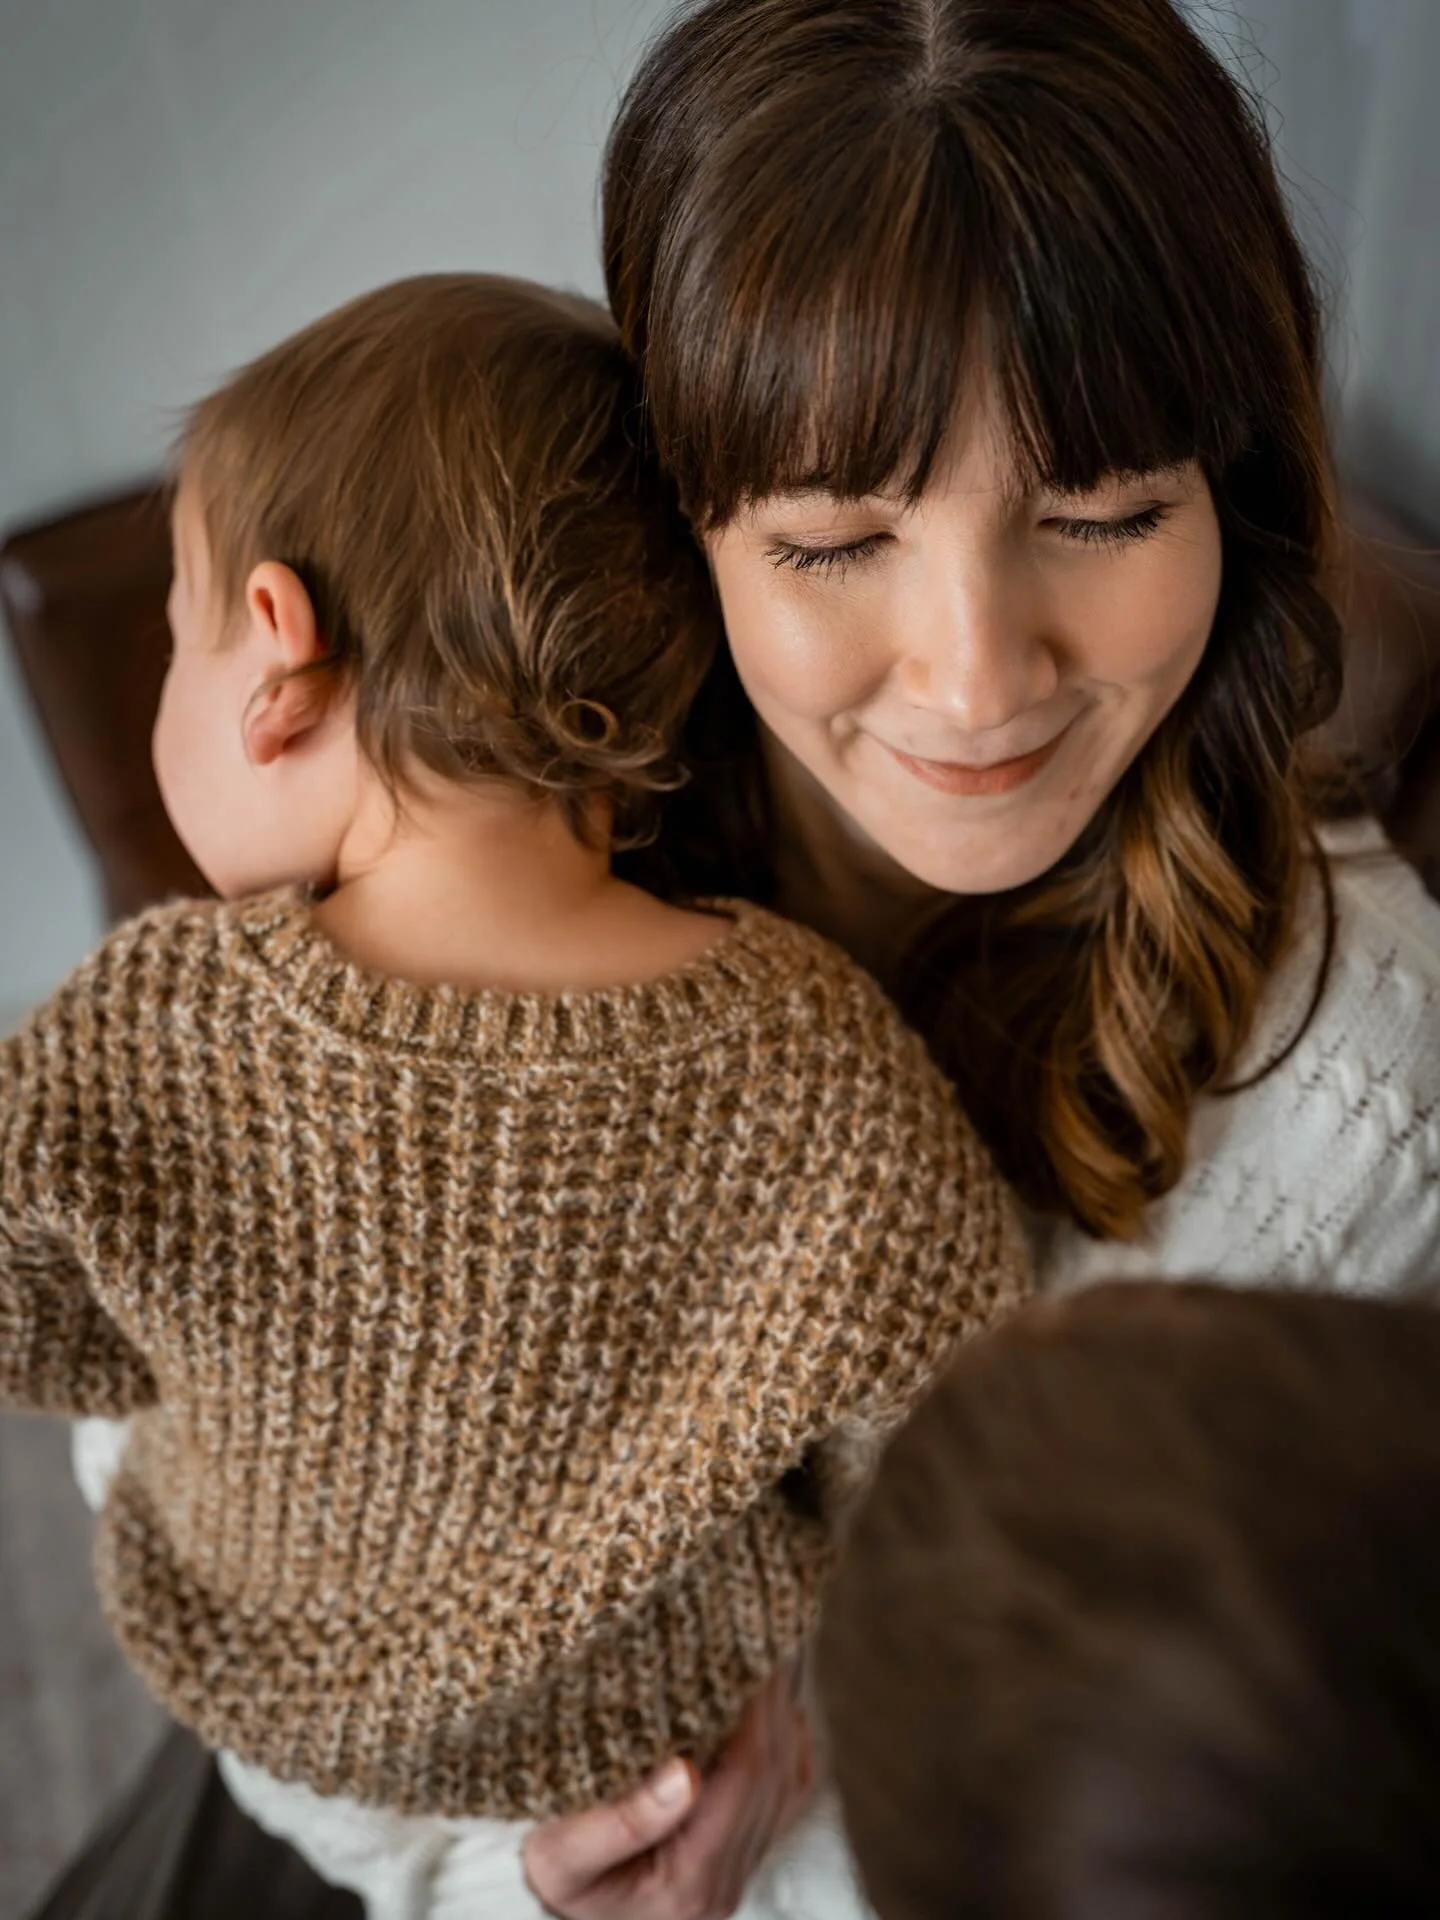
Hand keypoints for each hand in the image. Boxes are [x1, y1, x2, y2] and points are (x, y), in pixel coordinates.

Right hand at [521, 1664, 814, 1919]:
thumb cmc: (557, 1883)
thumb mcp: (561, 1859)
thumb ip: (619, 1824)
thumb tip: (684, 1773)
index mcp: (691, 1881)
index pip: (746, 1780)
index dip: (756, 1713)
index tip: (748, 1653)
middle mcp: (728, 1879)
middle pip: (774, 1774)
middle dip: (773, 1700)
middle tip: (763, 1633)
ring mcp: (741, 1869)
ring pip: (785, 1780)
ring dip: (781, 1713)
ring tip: (770, 1652)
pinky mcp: (742, 1855)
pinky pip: (784, 1792)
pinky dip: (785, 1741)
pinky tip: (776, 1704)